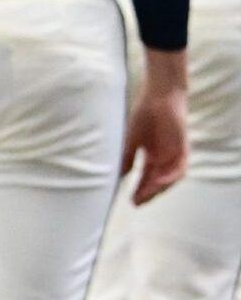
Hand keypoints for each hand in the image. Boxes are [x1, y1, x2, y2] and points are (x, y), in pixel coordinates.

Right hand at [123, 79, 188, 205]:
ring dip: (158, 188)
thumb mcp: (131, 138)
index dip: (139, 189)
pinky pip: (179, 168)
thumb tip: (118, 174)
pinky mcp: (182, 149)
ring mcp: (174, 154)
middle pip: (157, 181)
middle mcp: (164, 158)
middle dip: (147, 193)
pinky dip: (170, 176)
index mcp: (151, 156)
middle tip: (136, 202)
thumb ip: (126, 156)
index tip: (130, 200)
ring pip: (168, 178)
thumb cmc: (144, 113)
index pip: (145, 178)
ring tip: (145, 195)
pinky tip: (158, 181)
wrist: (159, 96)